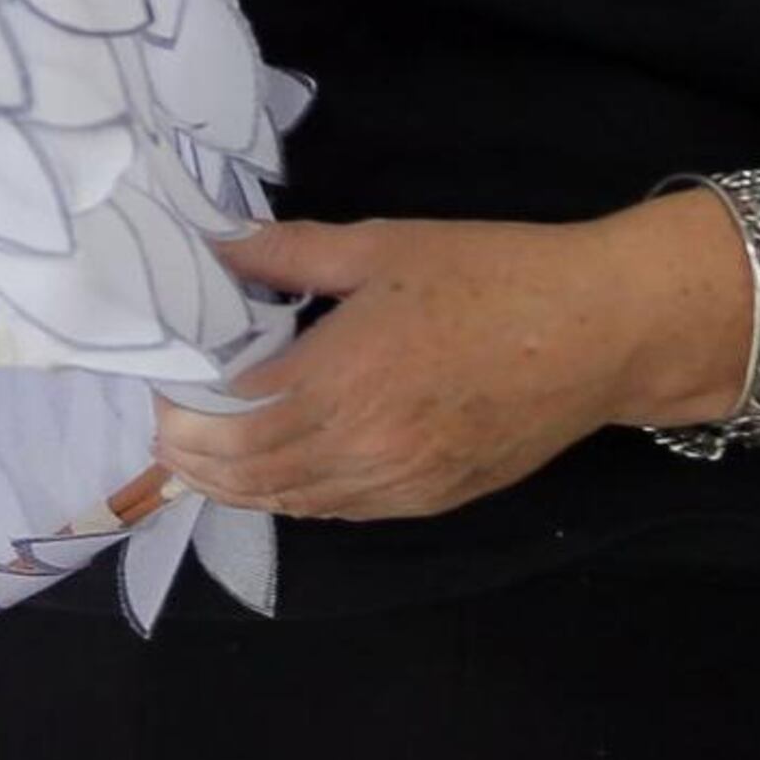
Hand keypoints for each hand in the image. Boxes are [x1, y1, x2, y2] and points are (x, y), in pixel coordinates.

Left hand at [145, 215, 657, 522]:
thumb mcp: (382, 246)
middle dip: (195, 458)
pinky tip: (282, 470)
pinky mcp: (431, 501)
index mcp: (341, 380)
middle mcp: (362, 448)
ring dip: (238, 486)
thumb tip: (216, 247)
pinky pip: (341, 513)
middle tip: (169, 426)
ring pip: (292, 504)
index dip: (183, 412)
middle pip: (249, 476)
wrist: (595, 331)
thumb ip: (288, 254)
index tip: (164, 383)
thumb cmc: (489, 275)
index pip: (229, 424)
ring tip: (206, 456)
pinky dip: (296, 497)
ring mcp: (399, 485)